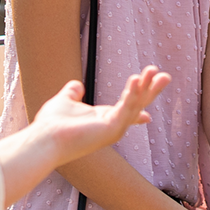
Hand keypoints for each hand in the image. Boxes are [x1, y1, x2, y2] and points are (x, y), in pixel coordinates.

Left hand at [31, 66, 170, 164]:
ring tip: (154, 70)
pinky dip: (133, 94)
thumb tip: (76, 85)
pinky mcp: (111, 129)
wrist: (43, 139)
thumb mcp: (64, 101)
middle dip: (151, 90)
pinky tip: (136, 79)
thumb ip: (72, 93)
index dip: (137, 107)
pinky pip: (126, 109)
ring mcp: (113, 129)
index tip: (150, 115)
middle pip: (137, 105)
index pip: (126, 112)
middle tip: (165, 75)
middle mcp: (111, 125)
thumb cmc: (51, 125)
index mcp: (102, 119)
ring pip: (135, 105)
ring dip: (145, 87)